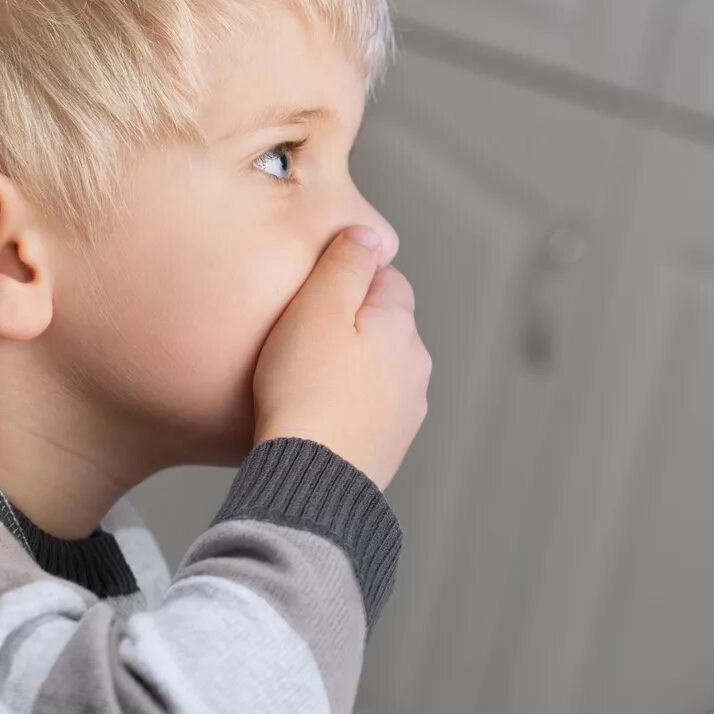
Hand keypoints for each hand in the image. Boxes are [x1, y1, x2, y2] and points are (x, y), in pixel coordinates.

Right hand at [251, 227, 429, 487]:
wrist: (312, 479)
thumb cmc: (305, 392)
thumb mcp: (316, 309)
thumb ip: (345, 265)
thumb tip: (369, 234)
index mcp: (400, 324)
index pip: (385, 279)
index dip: (345, 281)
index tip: (310, 297)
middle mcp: (415, 365)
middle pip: (381, 326)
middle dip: (347, 327)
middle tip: (298, 341)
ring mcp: (407, 409)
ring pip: (376, 370)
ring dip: (348, 369)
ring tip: (302, 383)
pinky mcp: (389, 446)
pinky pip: (368, 410)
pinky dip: (346, 407)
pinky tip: (314, 416)